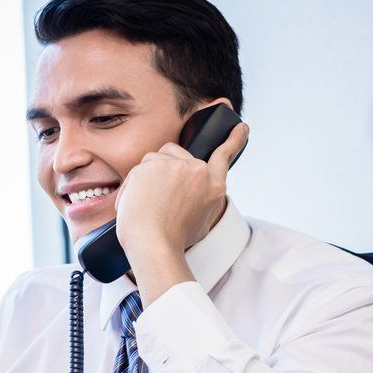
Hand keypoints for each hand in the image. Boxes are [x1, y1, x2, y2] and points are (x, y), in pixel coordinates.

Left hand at [113, 121, 248, 304]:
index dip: (234, 140)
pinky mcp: (152, 165)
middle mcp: (198, 171)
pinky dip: (131, 186)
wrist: (154, 245)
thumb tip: (195, 198)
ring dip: (147, 175)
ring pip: (155, 157)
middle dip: (163, 167)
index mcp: (214, 186)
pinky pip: (137, 168)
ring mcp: (175, 165)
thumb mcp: (201, 224)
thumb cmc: (173, 242)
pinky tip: (133, 203)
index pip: (224, 156)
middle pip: (176, 152)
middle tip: (156, 194)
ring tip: (146, 202)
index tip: (240, 127)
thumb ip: (202, 203)